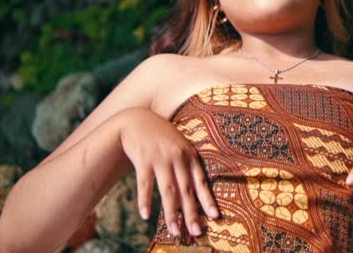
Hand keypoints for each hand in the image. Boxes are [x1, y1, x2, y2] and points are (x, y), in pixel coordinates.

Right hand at [116, 108, 218, 236]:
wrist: (137, 119)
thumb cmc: (161, 138)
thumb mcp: (178, 147)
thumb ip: (185, 169)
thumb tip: (189, 199)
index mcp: (189, 155)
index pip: (201, 181)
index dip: (208, 199)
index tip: (215, 216)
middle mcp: (177, 157)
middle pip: (186, 190)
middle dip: (192, 213)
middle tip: (196, 232)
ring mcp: (160, 158)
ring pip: (168, 190)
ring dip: (171, 213)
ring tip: (174, 231)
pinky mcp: (143, 159)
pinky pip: (144, 184)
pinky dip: (145, 200)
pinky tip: (146, 215)